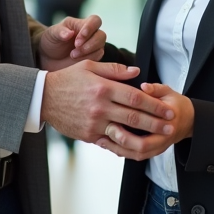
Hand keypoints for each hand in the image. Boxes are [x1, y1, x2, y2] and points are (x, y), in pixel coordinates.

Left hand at [38, 15, 106, 70]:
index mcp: (81, 24)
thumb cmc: (52, 41)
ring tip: (72, 55)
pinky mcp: (92, 57)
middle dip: (90, 43)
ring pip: (100, 48)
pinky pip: (97, 58)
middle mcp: (91, 34)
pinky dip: (88, 59)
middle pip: (101, 35)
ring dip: (88, 52)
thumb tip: (70, 33)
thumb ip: (60, 32)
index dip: (90, 28)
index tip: (79, 38)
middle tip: (76, 47)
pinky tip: (76, 60)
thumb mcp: (52, 34)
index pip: (94, 21)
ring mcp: (93, 46)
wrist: (49, 57)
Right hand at [41, 60, 175, 142]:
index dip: (155, 104)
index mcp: (103, 88)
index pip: (136, 97)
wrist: (42, 98)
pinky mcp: (88, 135)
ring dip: (145, 137)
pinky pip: (110, 142)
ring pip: (125, 133)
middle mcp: (100, 107)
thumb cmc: (67, 79)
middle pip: (135, 116)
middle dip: (156, 122)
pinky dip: (125, 146)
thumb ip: (114, 70)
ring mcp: (94, 123)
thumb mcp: (89, 67)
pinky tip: (137, 146)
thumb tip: (137, 72)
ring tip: (159, 139)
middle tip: (171, 125)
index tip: (168, 109)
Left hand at [95, 82, 193, 160]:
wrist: (187, 121)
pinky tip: (108, 144)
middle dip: (123, 139)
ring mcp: (159, 147)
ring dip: (119, 148)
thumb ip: (155, 89)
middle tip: (108, 129)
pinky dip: (121, 152)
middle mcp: (164, 136)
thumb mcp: (167, 92)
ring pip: (137, 154)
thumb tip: (144, 86)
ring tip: (102, 139)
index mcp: (169, 119)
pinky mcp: (152, 152)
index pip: (152, 122)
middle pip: (142, 145)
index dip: (134, 120)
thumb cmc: (174, 106)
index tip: (116, 114)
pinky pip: (135, 156)